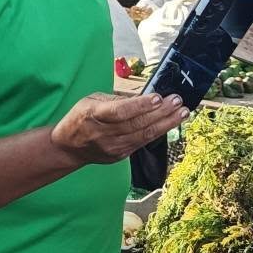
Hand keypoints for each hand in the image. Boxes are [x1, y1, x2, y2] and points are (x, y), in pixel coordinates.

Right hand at [51, 91, 184, 167]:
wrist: (69, 147)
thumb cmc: (82, 117)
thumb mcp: (92, 100)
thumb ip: (117, 99)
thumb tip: (146, 97)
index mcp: (93, 114)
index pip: (120, 111)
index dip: (141, 105)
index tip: (158, 97)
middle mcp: (103, 133)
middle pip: (137, 123)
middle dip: (161, 112)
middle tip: (177, 101)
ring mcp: (113, 147)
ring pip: (144, 135)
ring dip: (166, 123)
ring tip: (182, 112)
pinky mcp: (120, 155)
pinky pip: (142, 142)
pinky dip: (158, 132)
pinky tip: (170, 123)